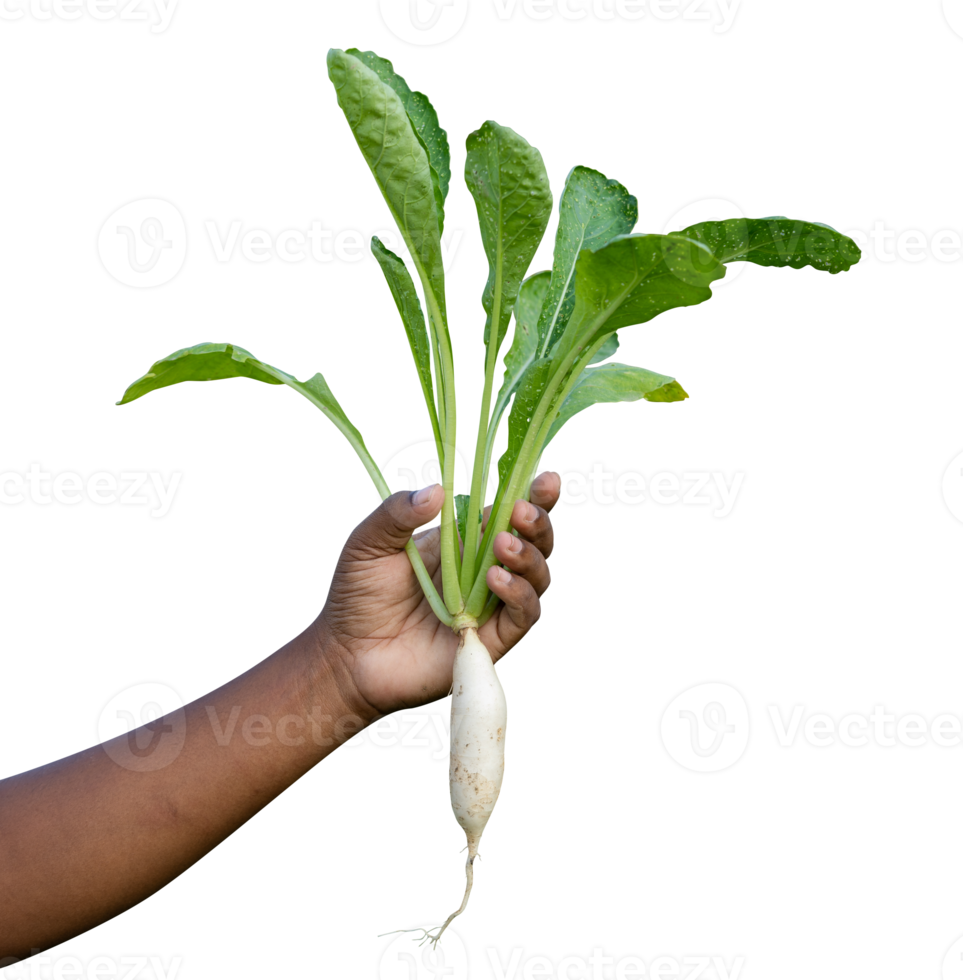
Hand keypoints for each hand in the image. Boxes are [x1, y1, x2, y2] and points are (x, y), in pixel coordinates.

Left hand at [313, 471, 559, 719]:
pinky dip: (518, 596)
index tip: (545, 477)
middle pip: (536, 544)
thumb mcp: (367, 543)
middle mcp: (484, 573)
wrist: (346, 655)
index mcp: (464, 543)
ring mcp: (489, 608)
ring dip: (529, 558)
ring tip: (503, 546)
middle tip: (522, 511)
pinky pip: (522, 618)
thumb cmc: (356, 596)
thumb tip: (436, 491)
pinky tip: (496, 580)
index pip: (509, 515)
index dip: (534, 496)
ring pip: (538, 580)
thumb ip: (397, 513)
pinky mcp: (489, 641)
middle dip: (540, 524)